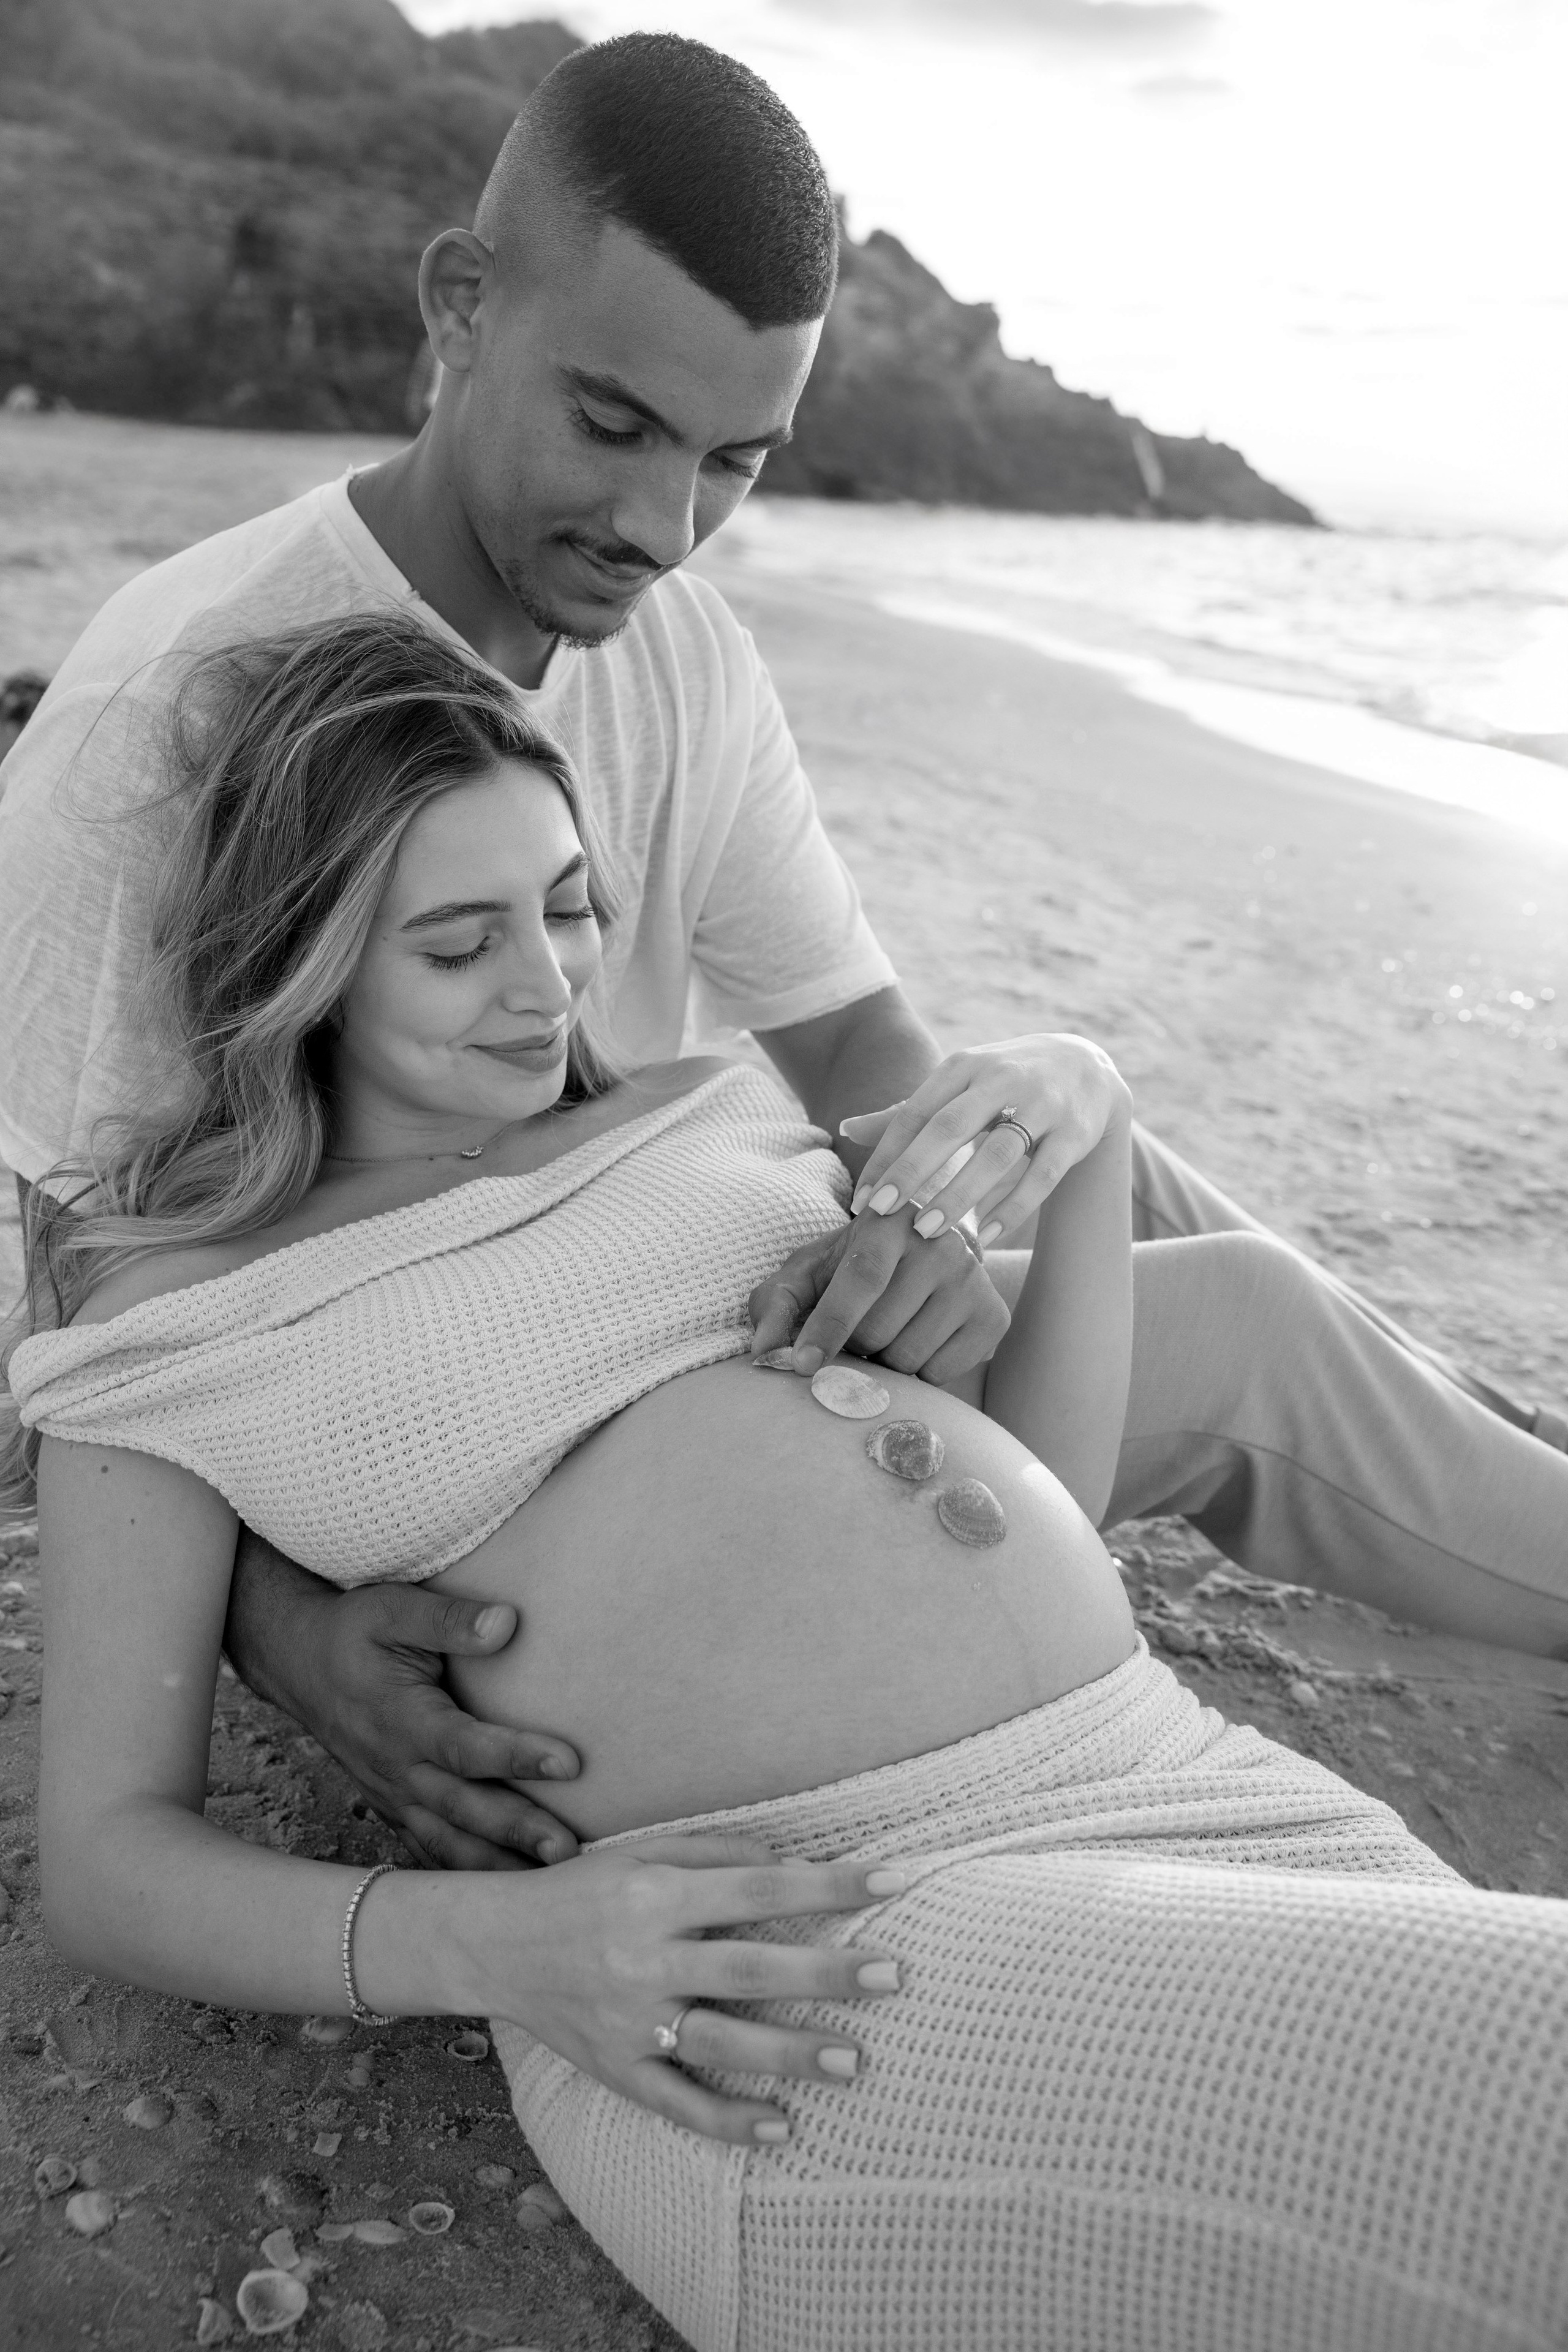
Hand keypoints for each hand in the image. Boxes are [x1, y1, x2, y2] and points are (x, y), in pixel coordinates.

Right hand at [224, 1537, 581, 1870]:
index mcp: (402, 1720)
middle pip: (465, 1807)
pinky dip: (465, 1874)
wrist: (300, 1664)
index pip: (465, 1746)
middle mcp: (398, 1768)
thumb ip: (450, 1619)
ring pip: (449, 1842)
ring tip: (554, 1884)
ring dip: (498, 1866)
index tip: (570, 1763)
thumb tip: (508, 1622)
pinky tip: (506, 1895)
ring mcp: (395, 1795)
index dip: (516, 1756)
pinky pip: (431, 1849)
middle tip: (570, 1850)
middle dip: (517, 1831)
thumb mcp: (394, 1609)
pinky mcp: (395, 1807)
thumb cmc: (354, 1633)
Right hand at [470, 1837, 906, 2143]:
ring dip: (791, 2053)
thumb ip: (716, 1852)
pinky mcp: (615, 2070)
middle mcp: (645, 1960)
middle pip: (751, 1969)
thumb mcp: (642, 1851)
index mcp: (656, 1896)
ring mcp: (630, 2022)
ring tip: (854, 2060)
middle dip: (826, 1972)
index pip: (759, 1888)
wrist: (494, 1944)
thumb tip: (789, 1861)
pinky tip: (780, 2129)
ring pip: (721, 2043)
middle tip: (893, 1974)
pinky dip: (727, 2121)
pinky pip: (676, 2103)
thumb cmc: (581, 1889)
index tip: (893, 1880)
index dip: (829, 1884)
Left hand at [748, 1211, 1009, 1384]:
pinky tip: (918, 1340)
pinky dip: (918, 1373)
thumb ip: (776, 1305)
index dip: (828, 1326)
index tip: (801, 1365)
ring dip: (884, 1360)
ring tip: (888, 1331)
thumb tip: (764, 1353)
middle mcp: (941, 1243)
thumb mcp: (808, 1273)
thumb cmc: (853, 1266)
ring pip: (908, 1358)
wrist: (924, 1257)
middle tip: (858, 1329)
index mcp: (890, 1220)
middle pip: (878, 1330)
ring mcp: (974, 1280)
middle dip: (854, 1345)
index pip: (861, 1279)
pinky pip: (940, 1374)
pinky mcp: (994, 1317)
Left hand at [841, 1034, 1131, 1247]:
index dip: (886, 1157)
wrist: (1087, 1067)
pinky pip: (1042, 1175)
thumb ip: (905, 1112)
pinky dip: (1013, 1207)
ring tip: (928, 1233)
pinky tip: (986, 1236)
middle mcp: (1001, 1077)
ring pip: (996, 1153)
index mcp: (963, 1066)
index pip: (915, 1114)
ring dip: (959, 1195)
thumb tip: (844, 1129)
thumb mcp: (957, 1086)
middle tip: (881, 1213)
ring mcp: (1043, 1104)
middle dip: (912, 1171)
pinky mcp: (1075, 1132)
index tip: (862, 1201)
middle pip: (950, 1127)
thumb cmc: (1004, 1084)